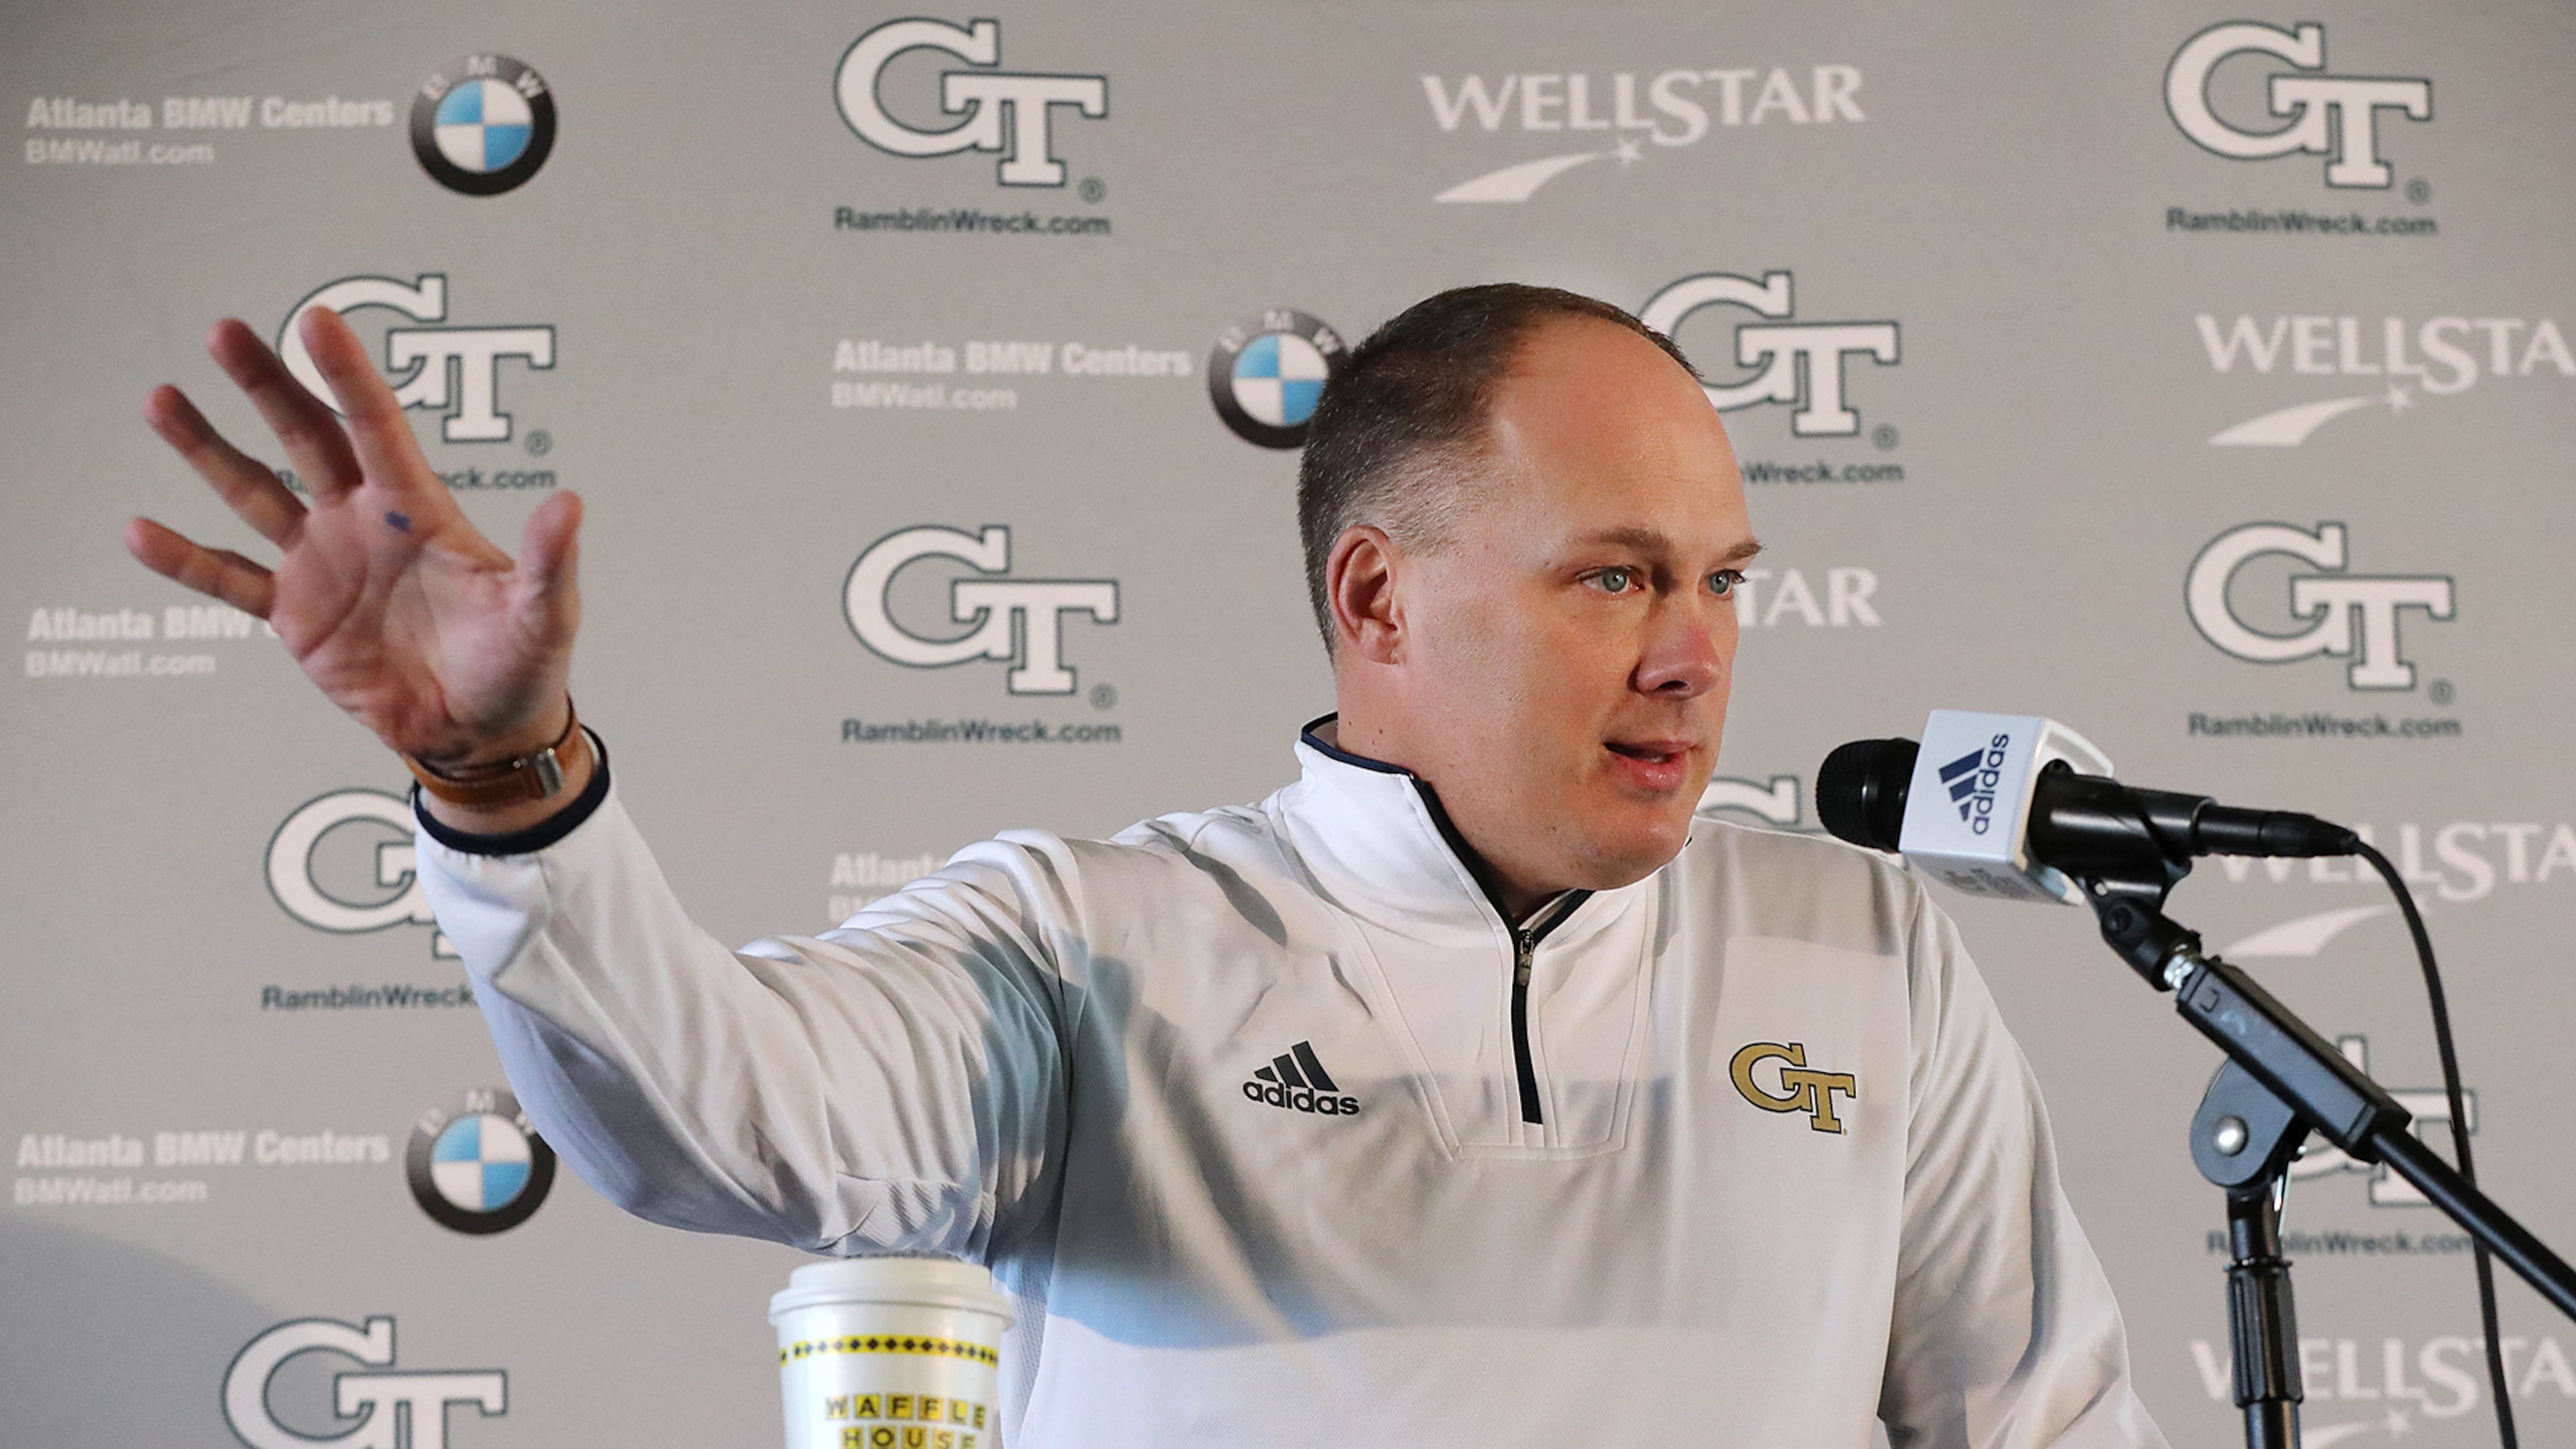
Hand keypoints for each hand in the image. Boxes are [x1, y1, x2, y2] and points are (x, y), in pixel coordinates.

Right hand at [129, 309, 586, 816]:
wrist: (481, 731)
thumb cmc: (521, 664)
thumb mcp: (544, 614)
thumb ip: (549, 561)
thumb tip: (571, 504)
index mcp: (419, 511)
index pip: (377, 429)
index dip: (348, 377)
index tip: (316, 320)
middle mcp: (363, 523)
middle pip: (305, 438)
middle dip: (267, 384)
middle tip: (225, 330)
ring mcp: (323, 563)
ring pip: (254, 492)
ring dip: (207, 449)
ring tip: (160, 397)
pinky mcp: (295, 614)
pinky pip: (232, 578)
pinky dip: (187, 559)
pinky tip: (139, 529)